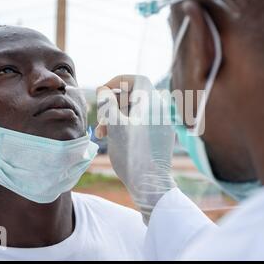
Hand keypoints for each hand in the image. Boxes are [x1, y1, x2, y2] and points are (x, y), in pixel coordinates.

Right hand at [96, 75, 176, 223]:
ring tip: (102, 133)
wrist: (151, 184)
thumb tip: (103, 89)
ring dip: (116, 118)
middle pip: (133, 96)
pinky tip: (114, 139)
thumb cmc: (131, 153)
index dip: (116, 82)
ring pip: (135, 112)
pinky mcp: (161, 136)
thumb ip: (107, 102)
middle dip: (112, 105)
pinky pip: (142, 124)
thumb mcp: (114, 124)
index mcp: (152, 102)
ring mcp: (162, 124)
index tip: (102, 92)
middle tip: (100, 120)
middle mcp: (161, 109)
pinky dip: (127, 127)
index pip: (135, 80)